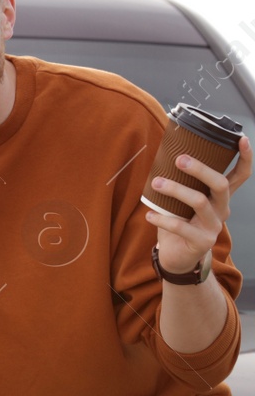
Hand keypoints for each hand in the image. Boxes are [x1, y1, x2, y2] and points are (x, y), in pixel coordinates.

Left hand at [146, 135, 249, 275]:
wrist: (176, 256)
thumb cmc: (179, 221)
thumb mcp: (182, 199)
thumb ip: (181, 181)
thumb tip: (163, 152)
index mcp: (219, 197)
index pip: (240, 176)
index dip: (245, 158)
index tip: (241, 139)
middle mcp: (221, 210)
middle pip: (220, 184)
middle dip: (201, 169)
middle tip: (180, 159)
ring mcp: (213, 226)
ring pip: (200, 202)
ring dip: (176, 189)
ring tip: (155, 183)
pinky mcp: (202, 241)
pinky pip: (181, 227)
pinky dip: (162, 219)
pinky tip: (149, 214)